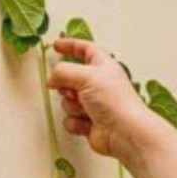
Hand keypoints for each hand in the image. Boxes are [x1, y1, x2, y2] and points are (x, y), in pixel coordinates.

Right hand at [48, 38, 166, 165]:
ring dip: (72, 106)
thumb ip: (63, 71)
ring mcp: (93, 104)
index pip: (85, 49)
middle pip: (71, 79)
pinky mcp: (89, 122)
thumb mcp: (86, 76)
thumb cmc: (113, 100)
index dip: (70, 46)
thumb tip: (52, 78)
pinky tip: (88, 124)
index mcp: (103, 66)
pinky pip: (70, 120)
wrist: (124, 132)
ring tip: (86, 110)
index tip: (56, 45)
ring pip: (68, 101)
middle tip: (72, 90)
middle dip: (67, 86)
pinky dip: (76, 122)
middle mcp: (98, 84)